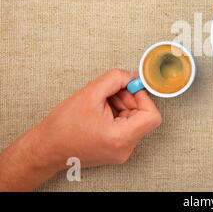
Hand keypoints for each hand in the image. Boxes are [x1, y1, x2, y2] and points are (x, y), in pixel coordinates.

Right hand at [36, 69, 161, 167]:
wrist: (45, 149)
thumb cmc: (62, 127)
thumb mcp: (90, 93)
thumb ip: (115, 79)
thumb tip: (131, 75)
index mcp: (120, 138)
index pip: (152, 116)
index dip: (143, 97)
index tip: (131, 87)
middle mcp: (124, 148)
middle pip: (143, 116)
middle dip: (130, 98)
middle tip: (112, 91)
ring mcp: (121, 151)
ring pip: (135, 120)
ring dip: (122, 105)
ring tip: (102, 101)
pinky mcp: (116, 149)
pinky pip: (126, 127)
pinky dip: (117, 113)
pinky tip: (101, 109)